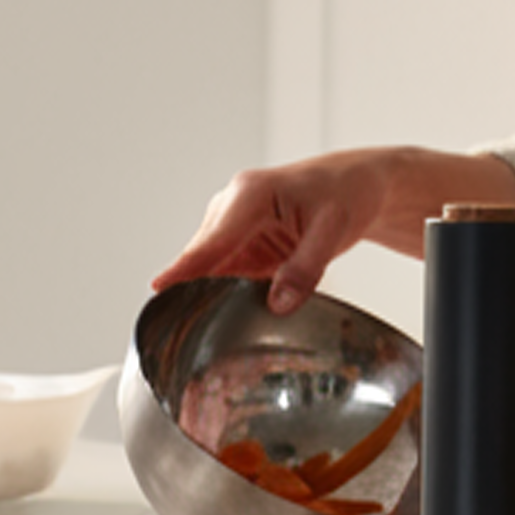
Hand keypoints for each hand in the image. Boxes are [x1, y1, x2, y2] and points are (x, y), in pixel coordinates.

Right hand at [154, 149, 497, 313]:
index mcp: (249, 194)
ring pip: (209, 271)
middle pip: (203, 260)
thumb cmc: (346, 195)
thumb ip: (306, 268)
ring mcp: (229, 227)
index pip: (212, 240)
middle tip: (205, 330)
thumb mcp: (335, 230)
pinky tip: (242, 310)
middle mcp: (229, 208)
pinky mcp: (236, 245)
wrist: (355, 185)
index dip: (185, 268)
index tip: (159, 291)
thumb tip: (278, 304)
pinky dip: (229, 293)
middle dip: (201, 292)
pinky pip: (223, 275)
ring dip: (215, 296)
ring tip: (227, 323)